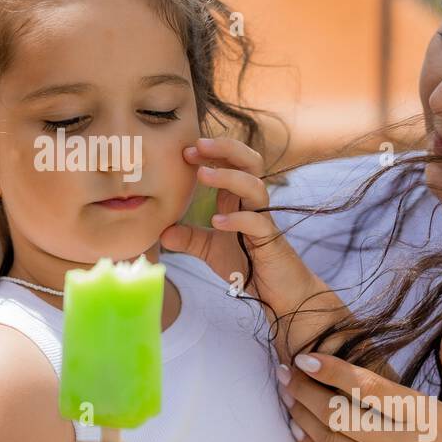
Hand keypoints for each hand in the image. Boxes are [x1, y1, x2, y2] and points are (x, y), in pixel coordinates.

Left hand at [162, 137, 352, 358]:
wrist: (279, 295)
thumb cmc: (249, 266)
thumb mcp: (211, 250)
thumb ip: (190, 238)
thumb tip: (162, 232)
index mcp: (239, 200)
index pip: (231, 162)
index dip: (211, 152)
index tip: (185, 151)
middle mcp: (253, 204)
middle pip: (249, 161)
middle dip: (225, 149)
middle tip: (196, 146)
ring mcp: (264, 220)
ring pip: (255, 186)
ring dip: (228, 176)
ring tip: (202, 175)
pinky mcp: (271, 242)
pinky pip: (258, 222)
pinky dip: (238, 218)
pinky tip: (217, 221)